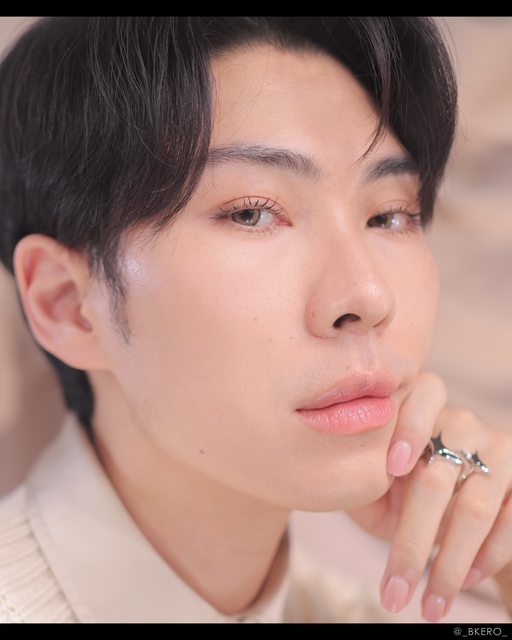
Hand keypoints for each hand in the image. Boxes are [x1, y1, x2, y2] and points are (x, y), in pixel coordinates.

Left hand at [345, 371, 511, 621]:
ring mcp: (495, 451)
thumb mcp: (375, 475)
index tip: (392, 468)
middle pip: (437, 479)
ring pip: (475, 507)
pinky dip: (486, 559)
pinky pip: (509, 522)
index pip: (422, 397)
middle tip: (394, 593)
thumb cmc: (397, 483)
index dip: (409, 429)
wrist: (447, 501)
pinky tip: (461, 584)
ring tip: (429, 606)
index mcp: (419, 408)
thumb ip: (358, 471)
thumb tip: (328, 484)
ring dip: (449, 564)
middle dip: (412, 542)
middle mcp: (460, 423)